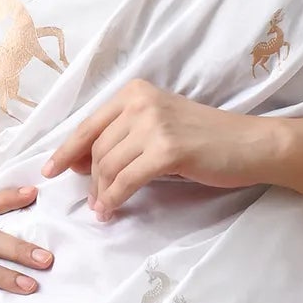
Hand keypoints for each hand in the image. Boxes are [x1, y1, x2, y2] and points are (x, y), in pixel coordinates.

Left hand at [42, 79, 302, 216]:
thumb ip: (126, 135)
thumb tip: (84, 162)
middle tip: (94, 202)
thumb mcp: (162, 125)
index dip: (65, 150)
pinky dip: (114, 199)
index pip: (88, 124)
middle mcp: (141, 101)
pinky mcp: (167, 150)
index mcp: (136, 91)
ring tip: (103, 210)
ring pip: (108, 167)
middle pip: (97, 149)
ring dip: (102, 194)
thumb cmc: (208, 140)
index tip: (50, 171)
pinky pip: (126, 181)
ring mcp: (154, 124)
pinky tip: (111, 211)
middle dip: (90, 180)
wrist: (252, 144)